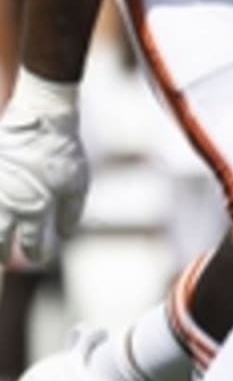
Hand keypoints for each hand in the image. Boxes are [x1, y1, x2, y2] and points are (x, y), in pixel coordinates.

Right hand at [0, 106, 88, 265]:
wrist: (41, 120)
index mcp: (33, 210)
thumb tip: (65, 235)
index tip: (41, 258)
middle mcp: (7, 204)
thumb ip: (70, 214)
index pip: (31, 244)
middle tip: (3, 260)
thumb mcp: (77, 185)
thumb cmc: (63, 152)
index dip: (37, 254)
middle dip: (1, 253)